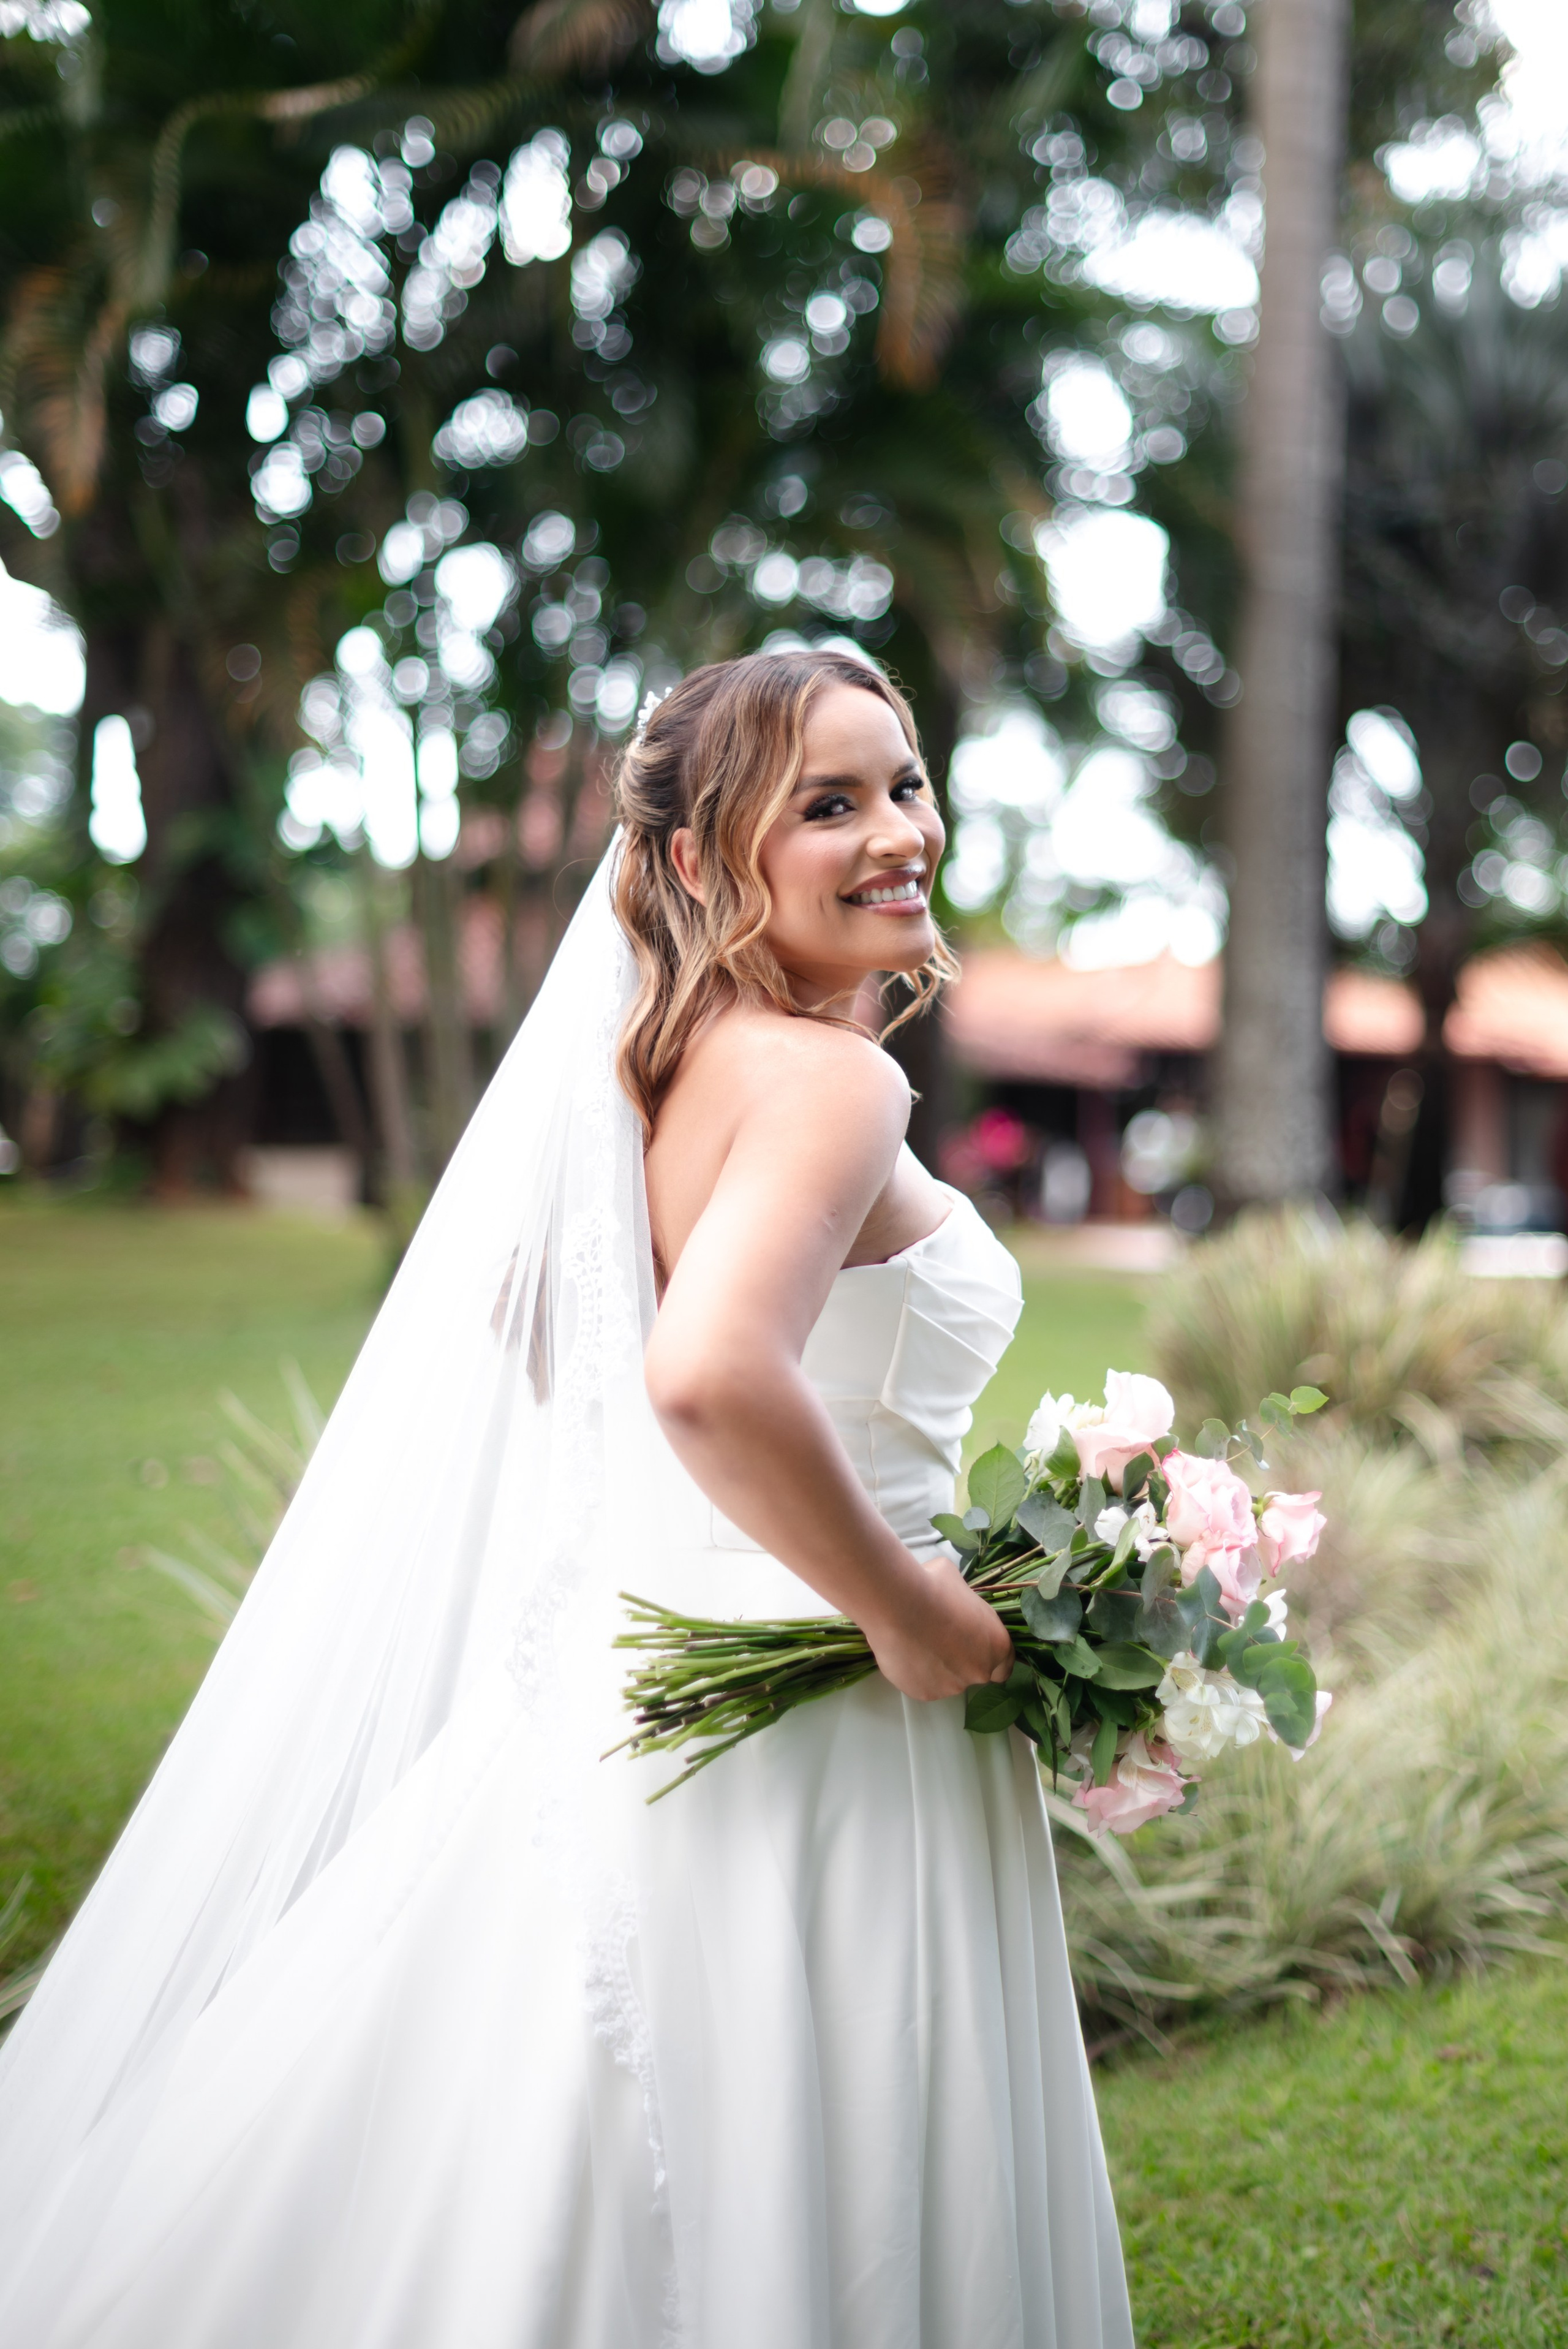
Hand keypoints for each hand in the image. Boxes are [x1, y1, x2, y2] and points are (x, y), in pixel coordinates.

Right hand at [862, 1552, 1014, 1702]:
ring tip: (916, 1642)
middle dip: (960, 1661)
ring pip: (947, 1680)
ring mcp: (951, 1686)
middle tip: (939, 1639)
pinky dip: (916, 1672)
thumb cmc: (933, 1587)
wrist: (898, 1604)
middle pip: (974, 1673)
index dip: (987, 1655)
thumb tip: (953, 1601)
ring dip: (937, 1667)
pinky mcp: (925, 1693)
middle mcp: (979, 1671)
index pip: (1003, 1666)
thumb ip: (966, 1605)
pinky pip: (923, 1684)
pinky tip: (905, 1650)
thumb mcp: (960, 1586)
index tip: (971, 1645)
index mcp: (997, 1645)